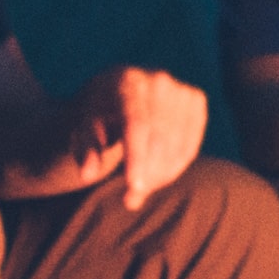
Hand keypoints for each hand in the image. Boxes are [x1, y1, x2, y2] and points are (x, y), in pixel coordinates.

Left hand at [36, 63, 208, 205]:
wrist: (117, 93)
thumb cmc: (96, 116)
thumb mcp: (82, 130)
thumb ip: (85, 150)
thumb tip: (87, 174)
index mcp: (125, 81)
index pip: (136, 123)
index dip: (137, 157)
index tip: (134, 186)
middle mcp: (158, 79)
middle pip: (159, 137)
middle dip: (148, 174)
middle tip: (131, 199)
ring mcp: (180, 89)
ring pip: (178, 145)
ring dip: (160, 176)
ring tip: (138, 192)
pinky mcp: (196, 101)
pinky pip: (190, 146)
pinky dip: (175, 168)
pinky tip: (156, 178)